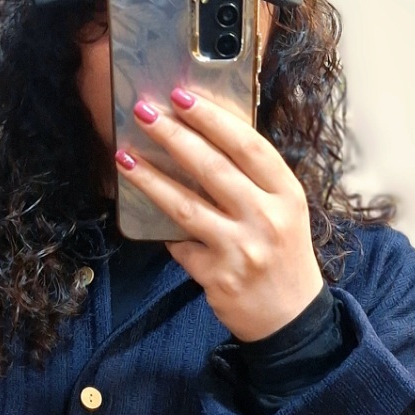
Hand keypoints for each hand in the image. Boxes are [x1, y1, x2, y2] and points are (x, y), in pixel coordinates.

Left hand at [115, 86, 323, 340]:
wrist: (290, 317)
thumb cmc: (282, 254)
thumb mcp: (284, 211)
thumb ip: (253, 180)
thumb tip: (201, 139)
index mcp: (287, 194)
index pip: (248, 146)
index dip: (213, 118)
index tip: (182, 97)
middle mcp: (267, 218)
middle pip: (213, 169)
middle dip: (174, 136)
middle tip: (144, 112)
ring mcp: (242, 249)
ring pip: (187, 205)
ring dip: (151, 178)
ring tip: (124, 157)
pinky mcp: (218, 275)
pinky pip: (180, 244)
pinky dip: (162, 228)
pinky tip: (141, 211)